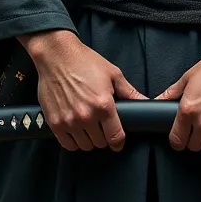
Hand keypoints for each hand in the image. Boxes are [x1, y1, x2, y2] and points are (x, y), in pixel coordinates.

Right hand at [20, 30, 146, 152]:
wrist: (57, 55)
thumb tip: (146, 102)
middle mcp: (86, 116)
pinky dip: (73, 141)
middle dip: (104, 136)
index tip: (118, 141)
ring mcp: (69, 121)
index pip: (116, 137)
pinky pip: (68, 144)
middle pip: (101, 143)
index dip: (119, 142)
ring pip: (85, 145)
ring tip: (88, 126)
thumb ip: (129, 92)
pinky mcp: (55, 122)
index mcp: (103, 105)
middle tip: (101, 125)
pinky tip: (76, 130)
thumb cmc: (84, 61)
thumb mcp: (112, 73)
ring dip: (89, 139)